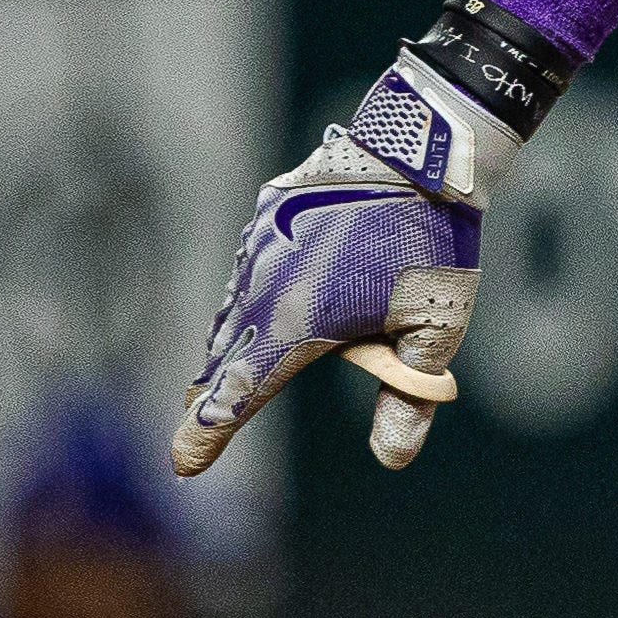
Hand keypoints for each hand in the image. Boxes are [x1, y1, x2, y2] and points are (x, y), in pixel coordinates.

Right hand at [173, 121, 479, 475]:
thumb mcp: (435, 331)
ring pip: (235, 310)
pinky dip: (249, 300)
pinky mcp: (268, 216)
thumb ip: (409, 399)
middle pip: (227, 355)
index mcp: (296, 322)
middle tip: (196, 424)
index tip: (183, 465)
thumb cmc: (434, 243)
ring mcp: (259, 246)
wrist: (419, 151)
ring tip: (218, 377)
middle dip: (212, 393)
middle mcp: (263, 285)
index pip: (240, 393)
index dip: (208, 432)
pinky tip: (259, 311)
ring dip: (231, 345)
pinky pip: (250, 270)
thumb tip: (392, 461)